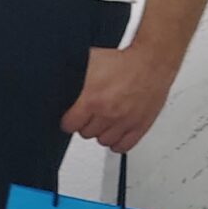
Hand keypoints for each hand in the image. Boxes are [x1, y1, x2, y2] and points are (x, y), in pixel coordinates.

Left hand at [61, 46, 176, 154]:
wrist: (150, 63)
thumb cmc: (123, 62)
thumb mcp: (88, 65)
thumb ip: (73, 78)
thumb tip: (57, 80)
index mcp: (92, 99)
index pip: (69, 125)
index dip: (68, 121)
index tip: (70, 118)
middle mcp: (108, 113)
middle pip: (86, 133)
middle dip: (85, 124)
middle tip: (89, 115)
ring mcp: (125, 122)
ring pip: (103, 141)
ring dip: (101, 132)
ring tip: (102, 121)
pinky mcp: (140, 126)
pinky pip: (124, 146)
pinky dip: (117, 142)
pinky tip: (115, 133)